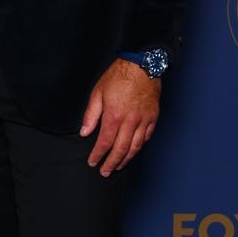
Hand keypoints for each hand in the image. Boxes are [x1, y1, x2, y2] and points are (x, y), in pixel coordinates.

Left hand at [79, 58, 159, 175]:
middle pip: (120, 149)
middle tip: (105, 171)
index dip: (98, 155)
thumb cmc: (118, 76)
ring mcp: (144, 120)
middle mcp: (130, 121)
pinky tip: (134, 150)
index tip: (93, 162)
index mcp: (114, 116)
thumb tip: (84, 132)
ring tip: (118, 165)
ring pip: (135, 146)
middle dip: (111, 163)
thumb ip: (91, 115)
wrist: (142, 65)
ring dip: (126, 159)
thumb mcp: (98, 92)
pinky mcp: (153, 117)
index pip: (104, 142)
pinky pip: (147, 137)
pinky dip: (140, 146)